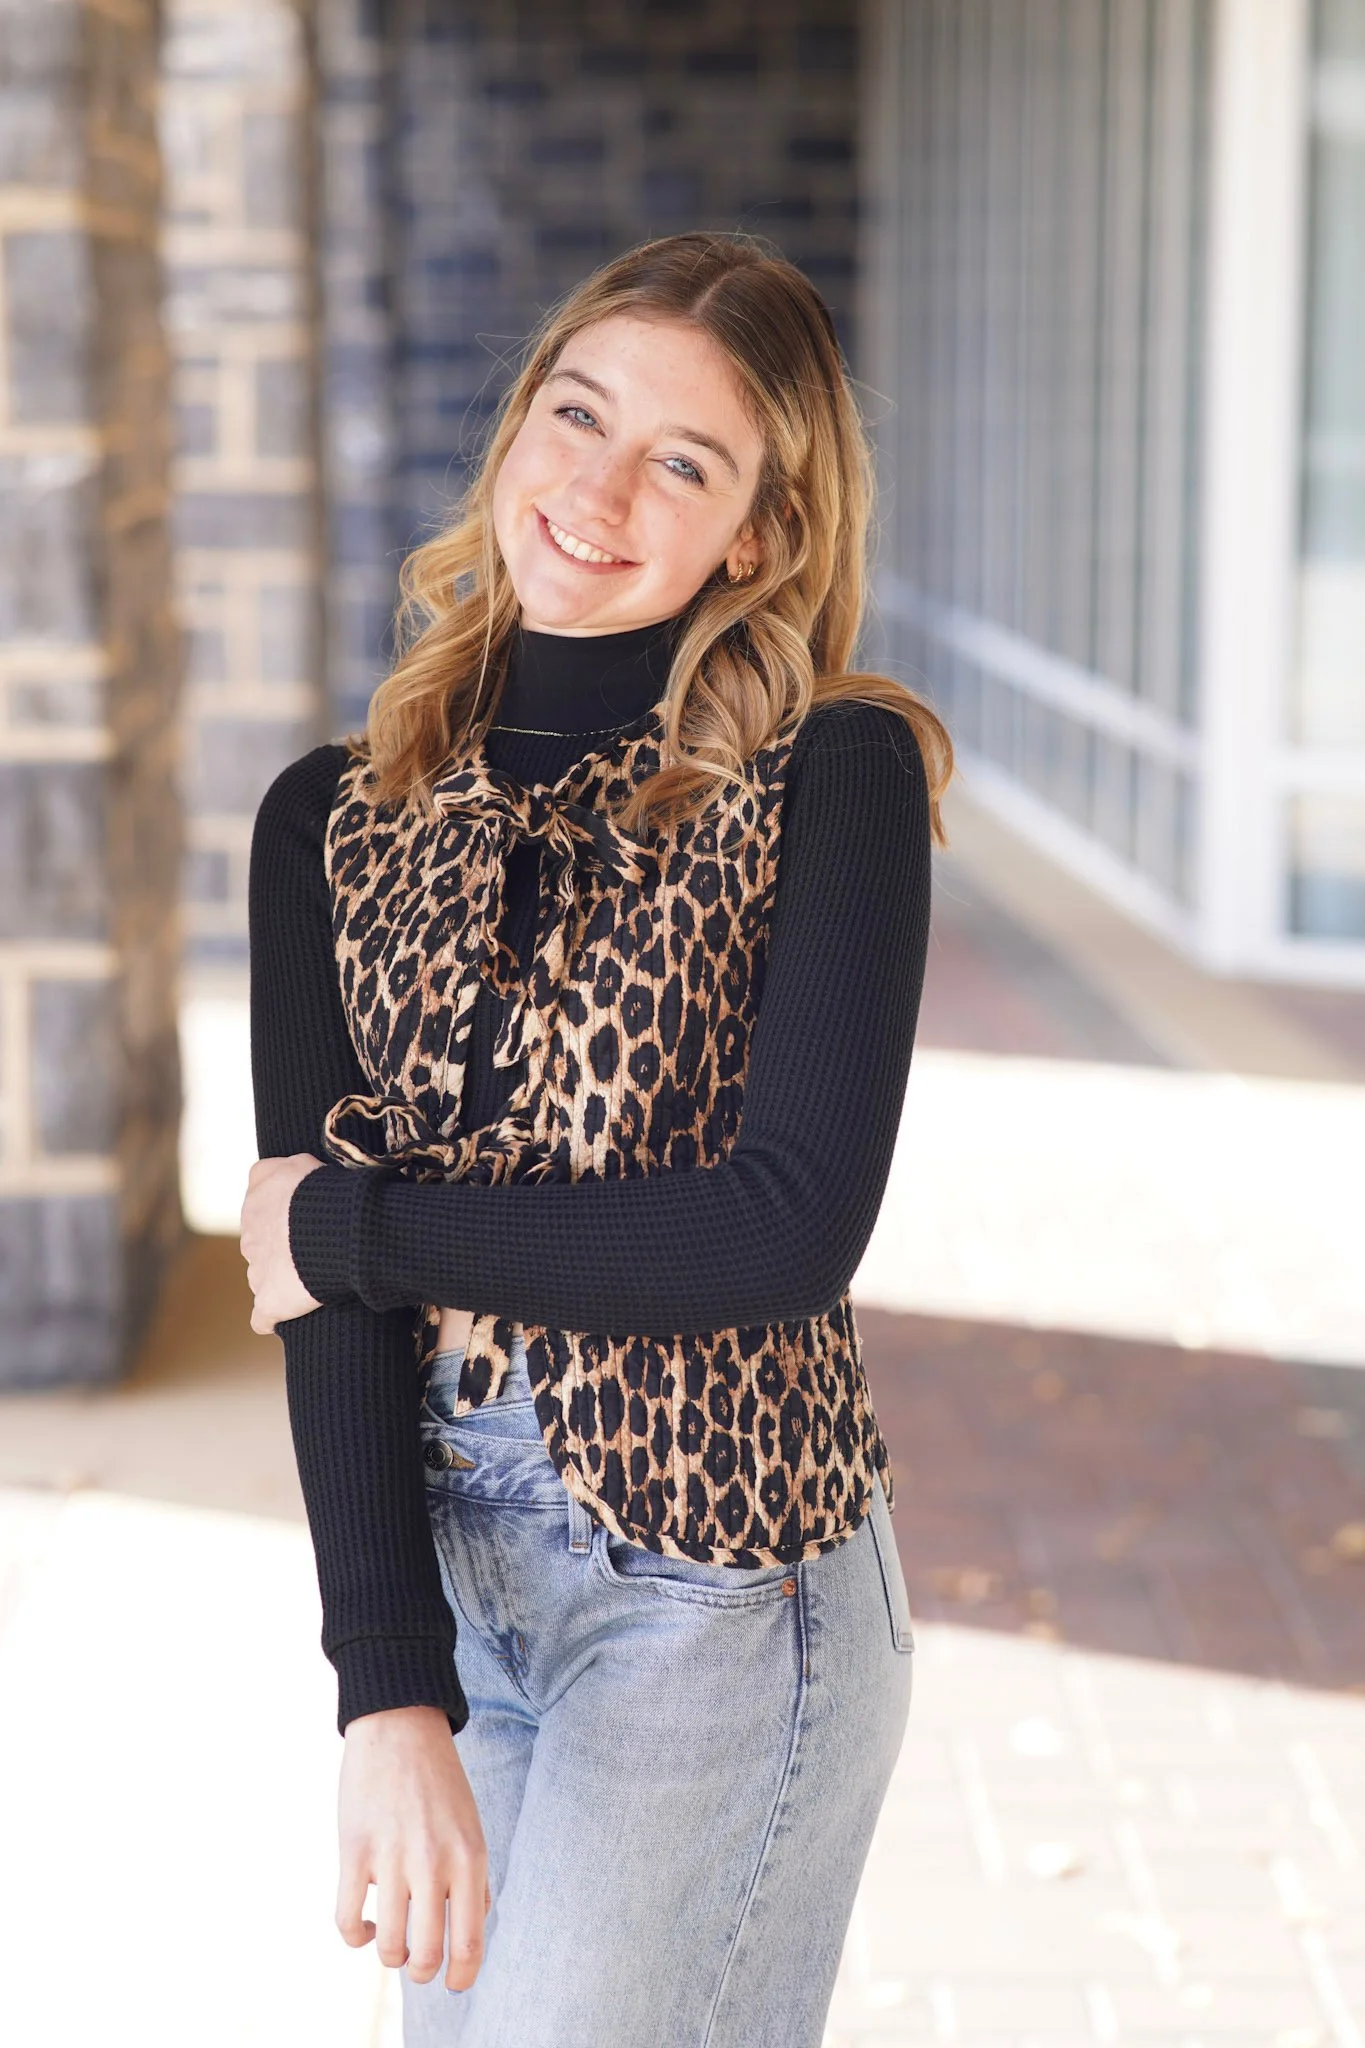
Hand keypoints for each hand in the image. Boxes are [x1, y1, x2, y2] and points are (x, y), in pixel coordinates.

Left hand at [239, 1154, 324, 1333]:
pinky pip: (263, 1318)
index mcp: (256, 1201)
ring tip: (314, 1280)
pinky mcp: (270, 1302)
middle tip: (317, 1248)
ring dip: (282, 1280)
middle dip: (282, 1248)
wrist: (336, 1230)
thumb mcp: (303, 1163)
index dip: (283, 1214)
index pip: (260, 1207)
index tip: (306, 1218)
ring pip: (262, 1278)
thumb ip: (287, 1169)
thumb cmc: (326, 1193)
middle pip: (261, 1244)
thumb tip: (289, 1174)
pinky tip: (286, 1317)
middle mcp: (250, 1236)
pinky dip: (271, 1318)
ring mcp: (257, 1272)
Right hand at [337, 1706, 489, 1992]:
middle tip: (419, 1964)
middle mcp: (433, 1862)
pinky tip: (366, 1925)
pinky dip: (356, 1937)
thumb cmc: (439, 1779)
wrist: (399, 1725)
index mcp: (470, 1856)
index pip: (470, 1940)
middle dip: (422, 1971)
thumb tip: (475, 1925)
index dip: (462, 1976)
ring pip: (389, 1946)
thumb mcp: (471, 1824)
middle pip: (427, 1953)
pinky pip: (349, 1920)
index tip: (453, 1983)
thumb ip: (475, 1876)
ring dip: (390, 1956)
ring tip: (392, 1942)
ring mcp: (391, 1858)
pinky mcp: (354, 1851)